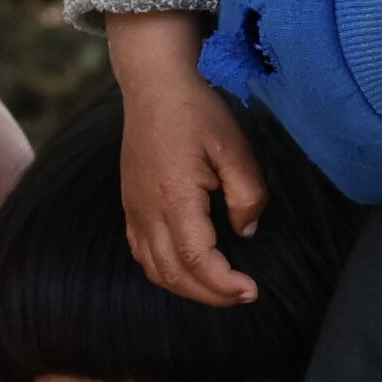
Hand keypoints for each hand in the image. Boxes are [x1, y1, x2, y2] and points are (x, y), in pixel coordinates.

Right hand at [104, 14, 267, 306]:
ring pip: (155, 269)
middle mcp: (147, 210)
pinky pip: (142, 253)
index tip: (251, 290)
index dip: (223, 284)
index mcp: (174, 197)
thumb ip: (248, 194)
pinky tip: (189, 269)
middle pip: (173, 274)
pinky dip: (166, 272)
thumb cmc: (197, 112)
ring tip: (220, 287)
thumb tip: (246, 231)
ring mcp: (134, 210)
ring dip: (188, 288)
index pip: (196, 260)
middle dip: (210, 295)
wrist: (154, 86)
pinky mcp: (130, 206)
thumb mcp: (235, 148)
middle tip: (242, 295)